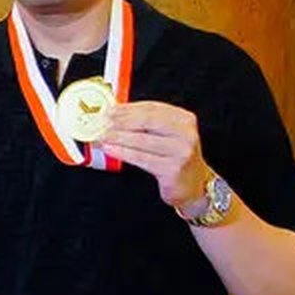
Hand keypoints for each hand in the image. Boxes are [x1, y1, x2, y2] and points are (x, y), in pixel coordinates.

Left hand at [94, 101, 211, 208]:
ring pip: (141, 140)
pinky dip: (122, 152)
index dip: (127, 108)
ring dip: (117, 137)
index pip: (152, 108)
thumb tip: (115, 113)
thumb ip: (146, 123)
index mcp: (184, 119)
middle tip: (101, 122)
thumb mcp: (167, 135)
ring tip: (101, 136)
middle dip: (120, 121)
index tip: (109, 109)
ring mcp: (181, 152)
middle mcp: (186, 134)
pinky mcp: (172, 170)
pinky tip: (109, 149)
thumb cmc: (174, 157)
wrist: (193, 186)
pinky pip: (141, 158)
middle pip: (146, 121)